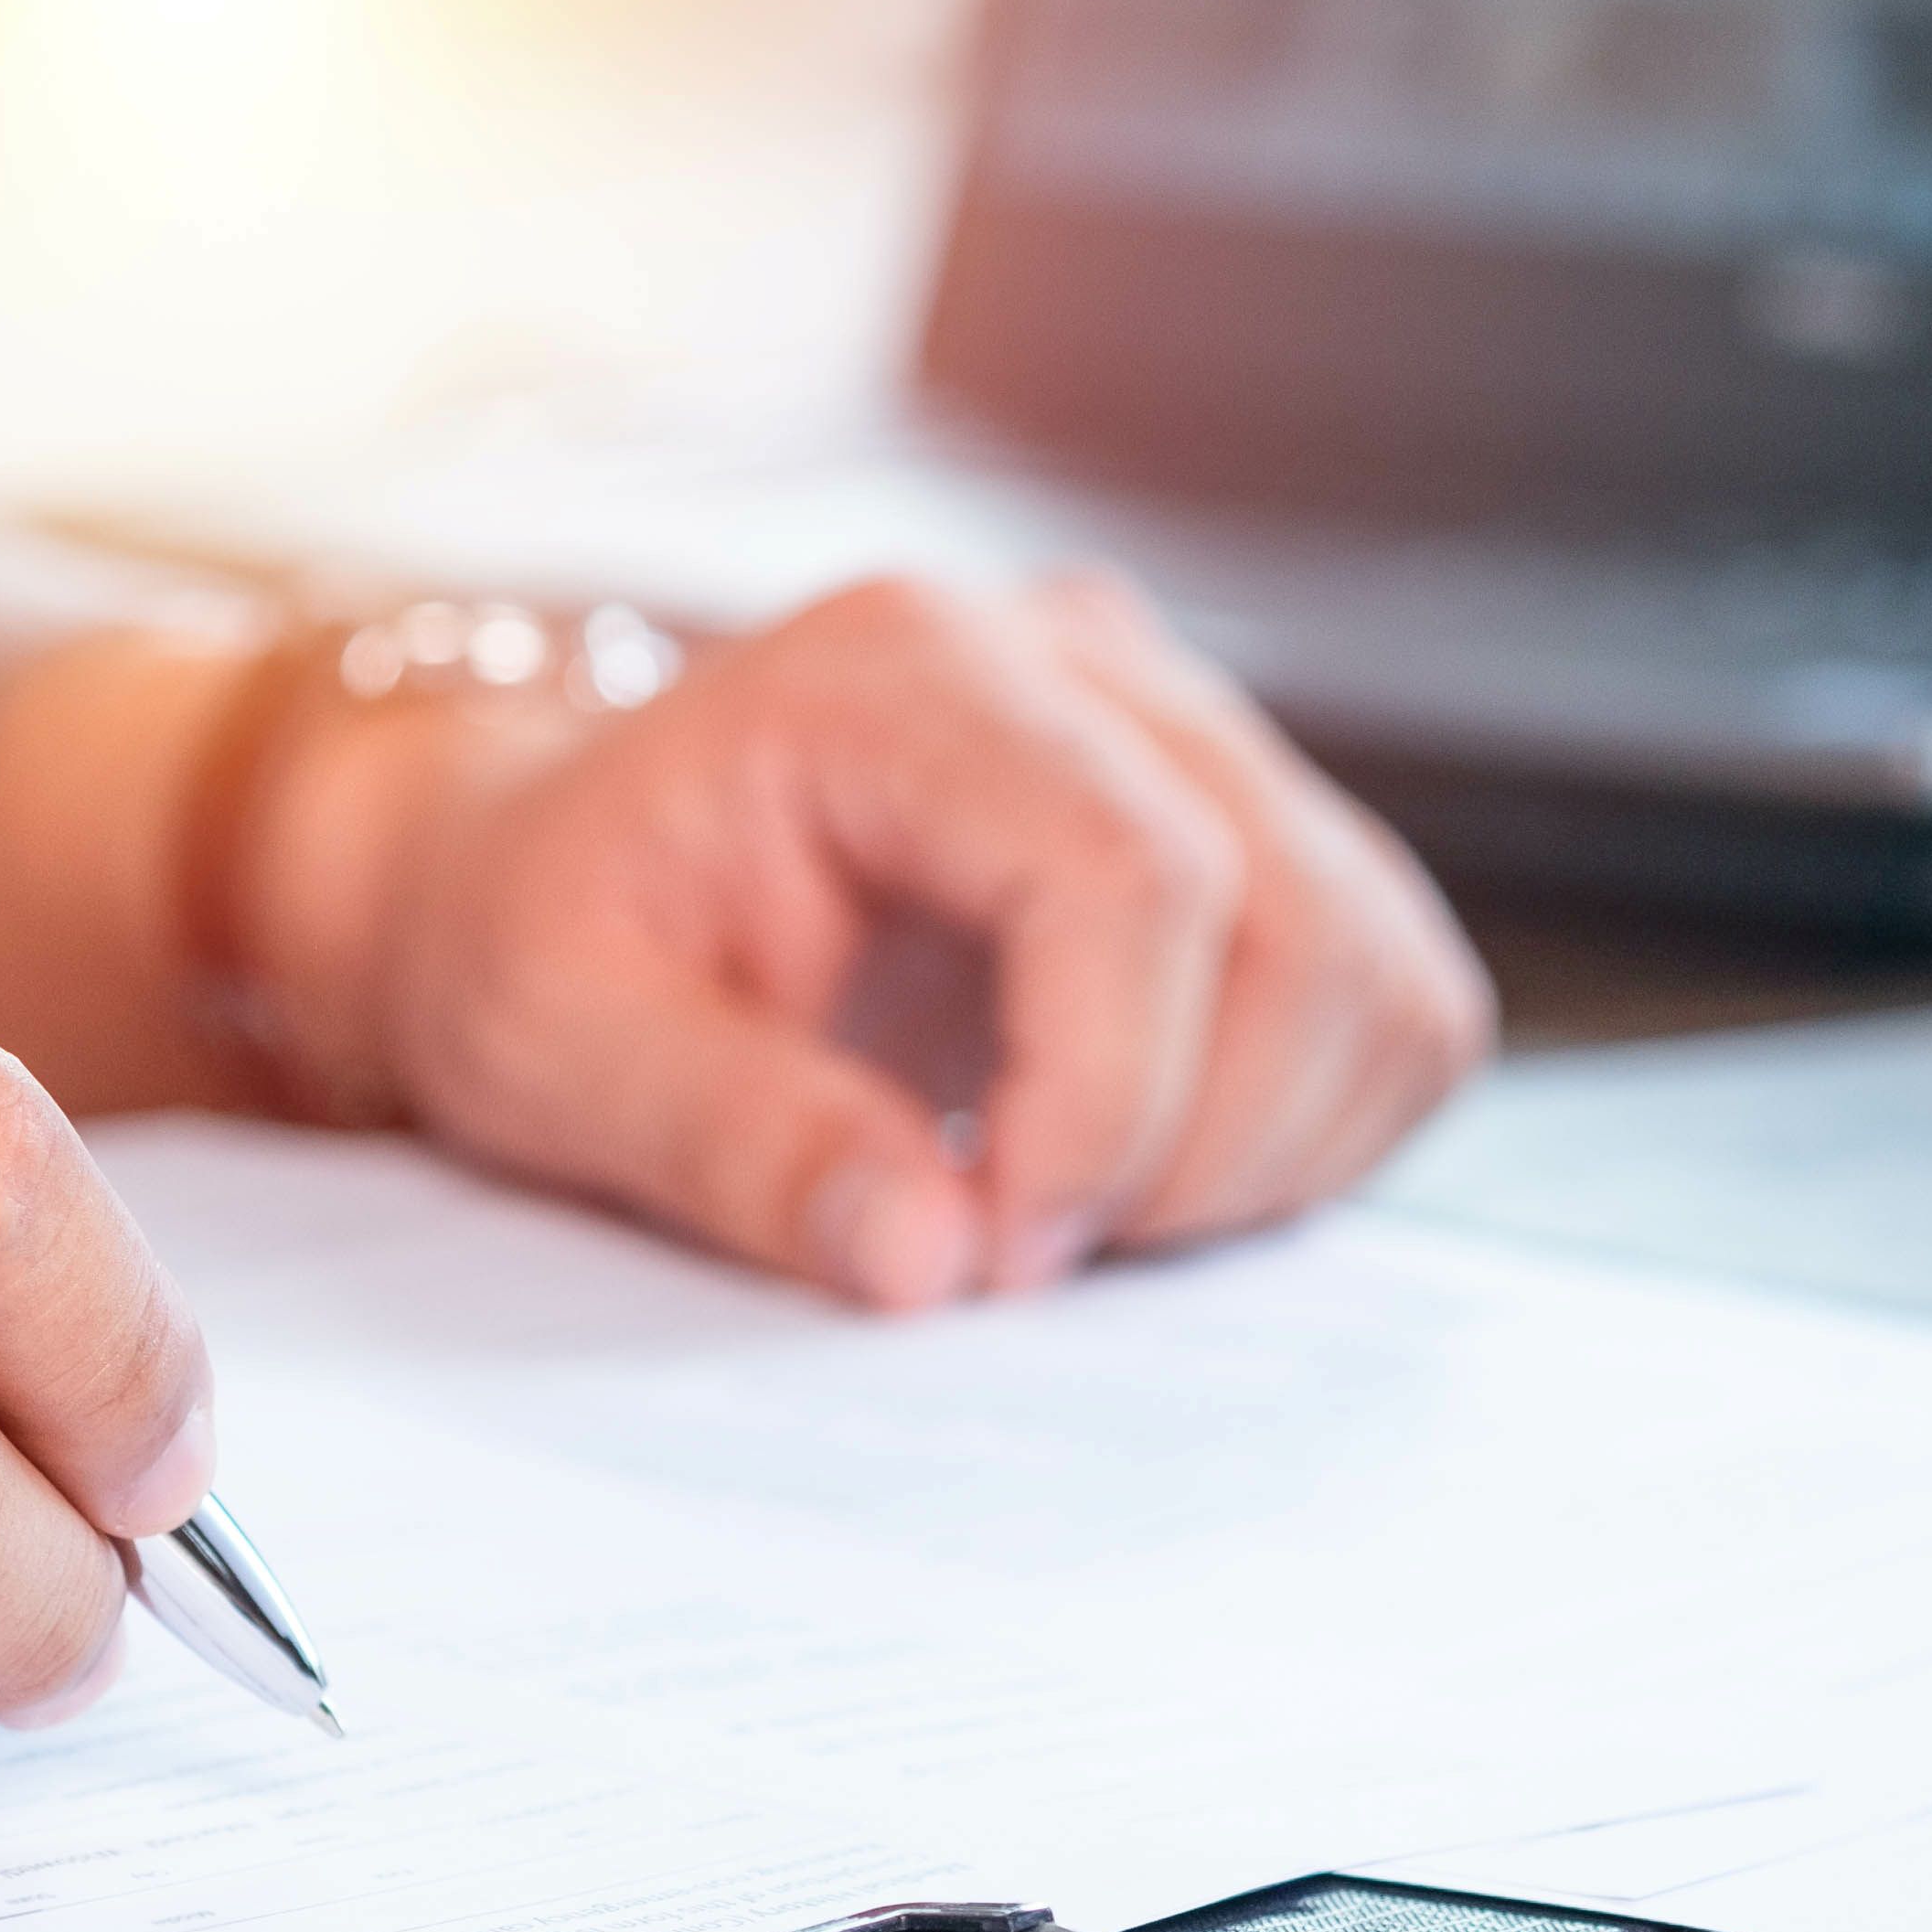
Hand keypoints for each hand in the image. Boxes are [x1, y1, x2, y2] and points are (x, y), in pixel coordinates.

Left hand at [243, 568, 1493, 1308]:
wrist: (559, 880)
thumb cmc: (546, 937)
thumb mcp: (553, 1048)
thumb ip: (729, 1142)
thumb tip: (927, 1261)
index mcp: (907, 671)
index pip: (1131, 867)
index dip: (1106, 1097)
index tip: (996, 1255)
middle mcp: (1084, 668)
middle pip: (1294, 921)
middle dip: (1187, 1154)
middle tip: (1011, 1264)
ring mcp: (1186, 745)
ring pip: (1375, 970)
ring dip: (1263, 1156)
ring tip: (1071, 1225)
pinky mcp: (1245, 842)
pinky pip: (1384, 1006)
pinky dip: (1303, 1138)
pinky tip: (1139, 1182)